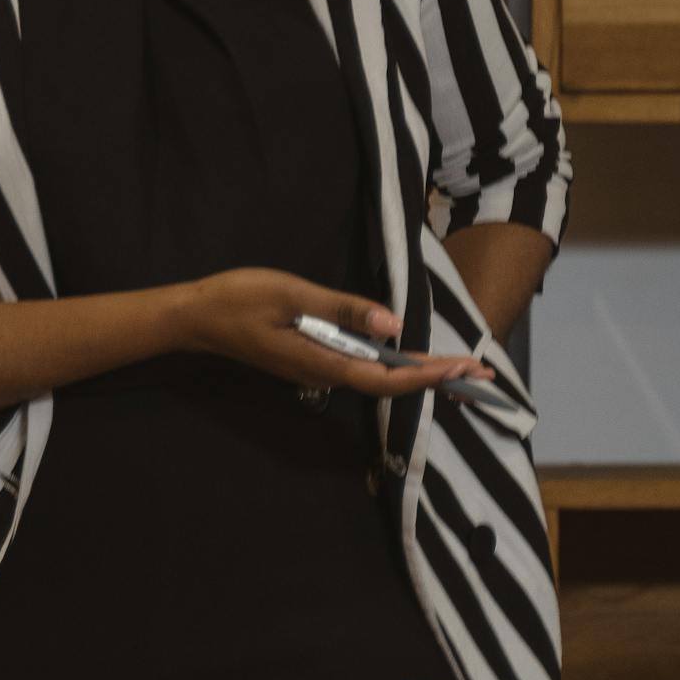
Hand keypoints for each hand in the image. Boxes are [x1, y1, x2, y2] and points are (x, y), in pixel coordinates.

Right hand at [176, 270, 489, 399]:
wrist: (198, 317)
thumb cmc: (241, 300)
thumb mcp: (293, 296)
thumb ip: (342, 310)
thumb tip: (393, 325)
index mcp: (323, 362)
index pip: (386, 377)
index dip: (428, 375)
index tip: (463, 369)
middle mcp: (325, 373)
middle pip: (389, 383)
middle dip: (436, 378)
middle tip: (482, 374)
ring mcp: (319, 368)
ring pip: (378, 376)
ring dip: (418, 372)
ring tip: (458, 367)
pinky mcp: (313, 359)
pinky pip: (362, 366)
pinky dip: (394, 364)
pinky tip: (409, 355)